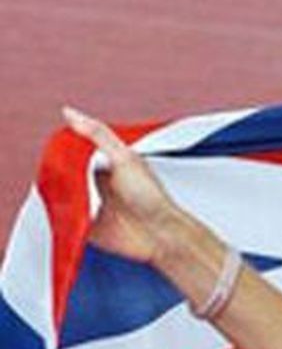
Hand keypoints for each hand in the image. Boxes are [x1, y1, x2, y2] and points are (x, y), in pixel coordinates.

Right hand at [61, 106, 190, 266]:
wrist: (162, 235)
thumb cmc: (152, 198)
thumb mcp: (124, 158)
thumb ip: (98, 134)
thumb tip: (70, 112)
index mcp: (106, 165)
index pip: (73, 153)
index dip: (61, 152)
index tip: (53, 151)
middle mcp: (97, 185)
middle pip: (65, 175)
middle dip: (58, 176)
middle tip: (56, 177)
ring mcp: (92, 206)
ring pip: (63, 197)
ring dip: (59, 197)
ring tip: (61, 196)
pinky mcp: (87, 227)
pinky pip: (65, 221)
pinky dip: (61, 218)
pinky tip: (63, 215)